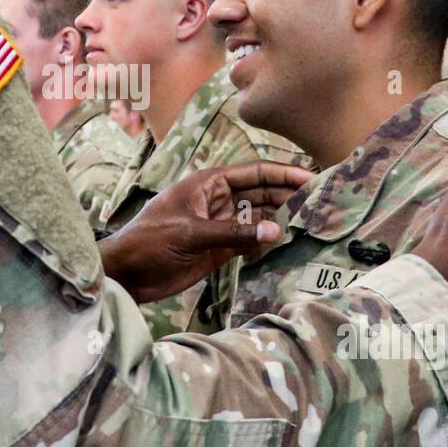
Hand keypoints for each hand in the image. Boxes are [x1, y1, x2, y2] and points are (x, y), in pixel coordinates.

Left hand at [99, 160, 311, 303]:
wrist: (125, 274)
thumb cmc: (149, 243)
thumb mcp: (191, 233)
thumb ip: (234, 232)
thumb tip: (276, 230)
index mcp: (209, 184)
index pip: (254, 172)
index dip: (283, 172)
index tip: (311, 177)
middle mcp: (219, 200)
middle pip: (262, 192)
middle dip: (289, 194)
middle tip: (322, 201)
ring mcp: (221, 223)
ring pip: (259, 216)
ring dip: (282, 217)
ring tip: (313, 221)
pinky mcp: (220, 248)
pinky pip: (251, 239)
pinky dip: (268, 239)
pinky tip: (289, 240)